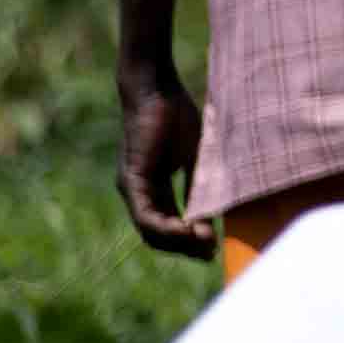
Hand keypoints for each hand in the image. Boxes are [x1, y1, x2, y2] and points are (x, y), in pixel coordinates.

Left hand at [114, 79, 208, 262]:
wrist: (156, 89)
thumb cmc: (177, 116)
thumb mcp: (195, 158)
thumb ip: (198, 185)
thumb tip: (210, 213)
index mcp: (153, 188)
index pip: (166, 225)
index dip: (187, 241)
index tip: (213, 246)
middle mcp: (138, 193)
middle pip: (156, 236)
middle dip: (184, 248)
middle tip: (210, 253)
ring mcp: (131, 189)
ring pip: (150, 231)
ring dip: (178, 242)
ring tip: (204, 245)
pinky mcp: (131, 181)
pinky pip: (146, 215)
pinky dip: (167, 227)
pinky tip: (189, 230)